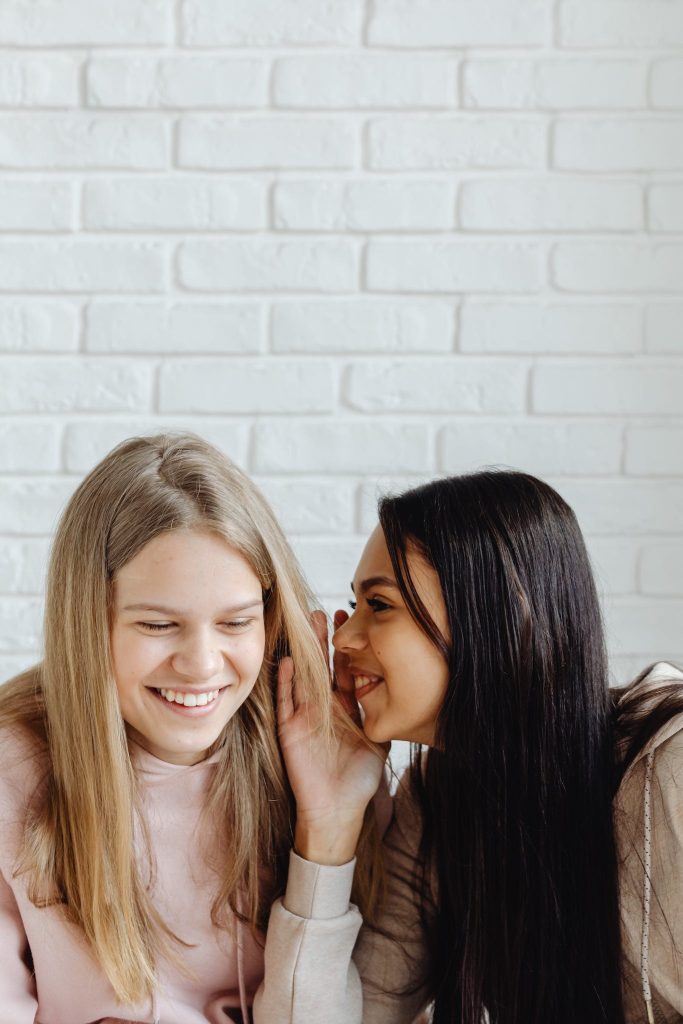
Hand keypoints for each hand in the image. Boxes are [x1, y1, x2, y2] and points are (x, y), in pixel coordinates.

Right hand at [277, 610, 387, 864]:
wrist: (337, 809)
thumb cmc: (358, 781)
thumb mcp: (378, 744)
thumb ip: (382, 717)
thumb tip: (400, 693)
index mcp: (345, 708)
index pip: (345, 671)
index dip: (348, 648)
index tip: (351, 621)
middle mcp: (324, 707)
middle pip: (323, 666)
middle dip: (325, 640)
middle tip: (326, 612)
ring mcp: (305, 716)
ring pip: (305, 676)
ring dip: (306, 651)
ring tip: (308, 625)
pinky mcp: (290, 729)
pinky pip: (286, 701)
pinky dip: (286, 682)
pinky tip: (288, 661)